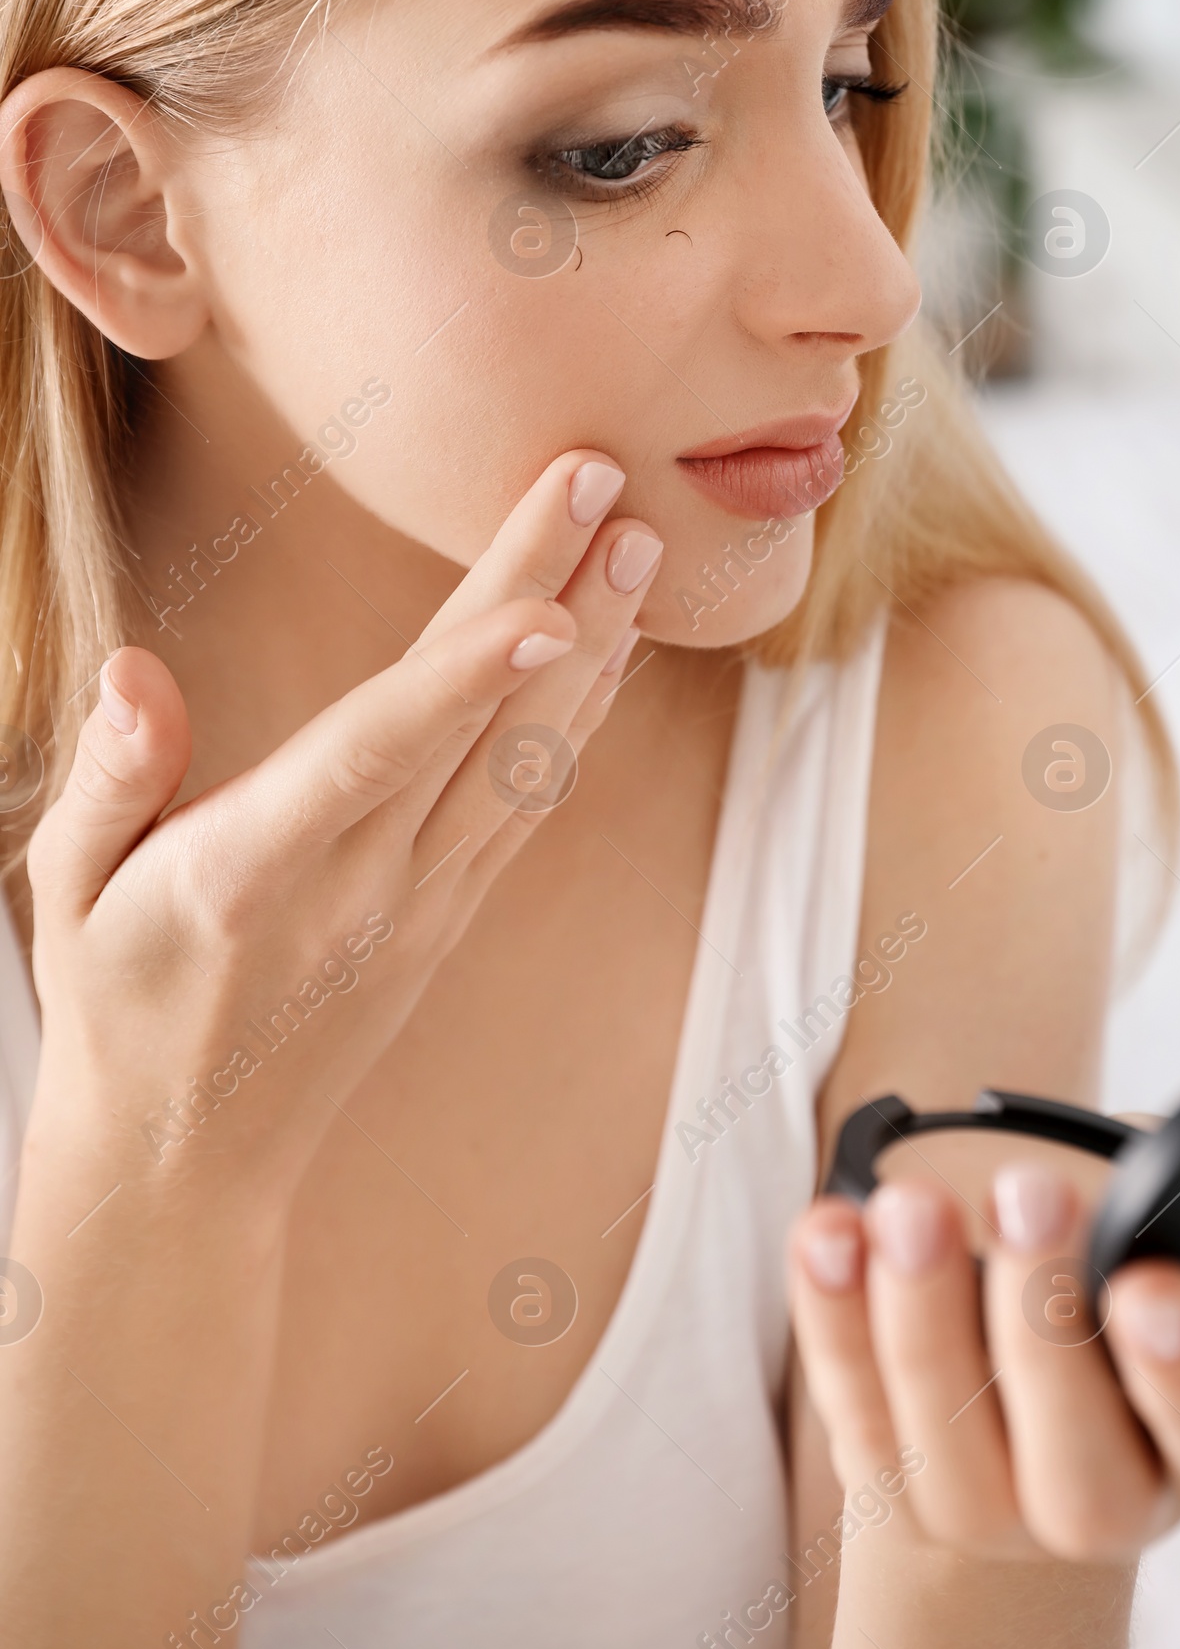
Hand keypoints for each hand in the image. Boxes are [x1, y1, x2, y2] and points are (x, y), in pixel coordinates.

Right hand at [23, 448, 659, 1206]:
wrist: (187, 1168)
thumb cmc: (113, 1006)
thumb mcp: (67, 894)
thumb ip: (108, 780)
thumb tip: (134, 670)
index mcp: (249, 871)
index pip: (373, 756)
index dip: (464, 679)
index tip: (547, 604)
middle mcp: (357, 887)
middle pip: (478, 726)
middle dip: (552, 596)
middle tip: (606, 480)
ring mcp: (419, 906)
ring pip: (529, 762)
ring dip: (594, 650)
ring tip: (643, 544)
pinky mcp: (451, 916)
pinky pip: (530, 803)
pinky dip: (577, 718)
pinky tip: (612, 647)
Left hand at [789, 1166, 1179, 1565]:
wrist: (1026, 1380)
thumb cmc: (1141, 1281)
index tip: (1151, 1280)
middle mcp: (1110, 1501)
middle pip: (1080, 1465)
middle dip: (1045, 1326)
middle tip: (1027, 1192)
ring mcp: (988, 1502)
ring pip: (952, 1441)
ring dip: (919, 1318)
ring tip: (906, 1204)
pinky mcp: (888, 1464)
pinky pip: (851, 1405)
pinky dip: (829, 1316)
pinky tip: (826, 1229)